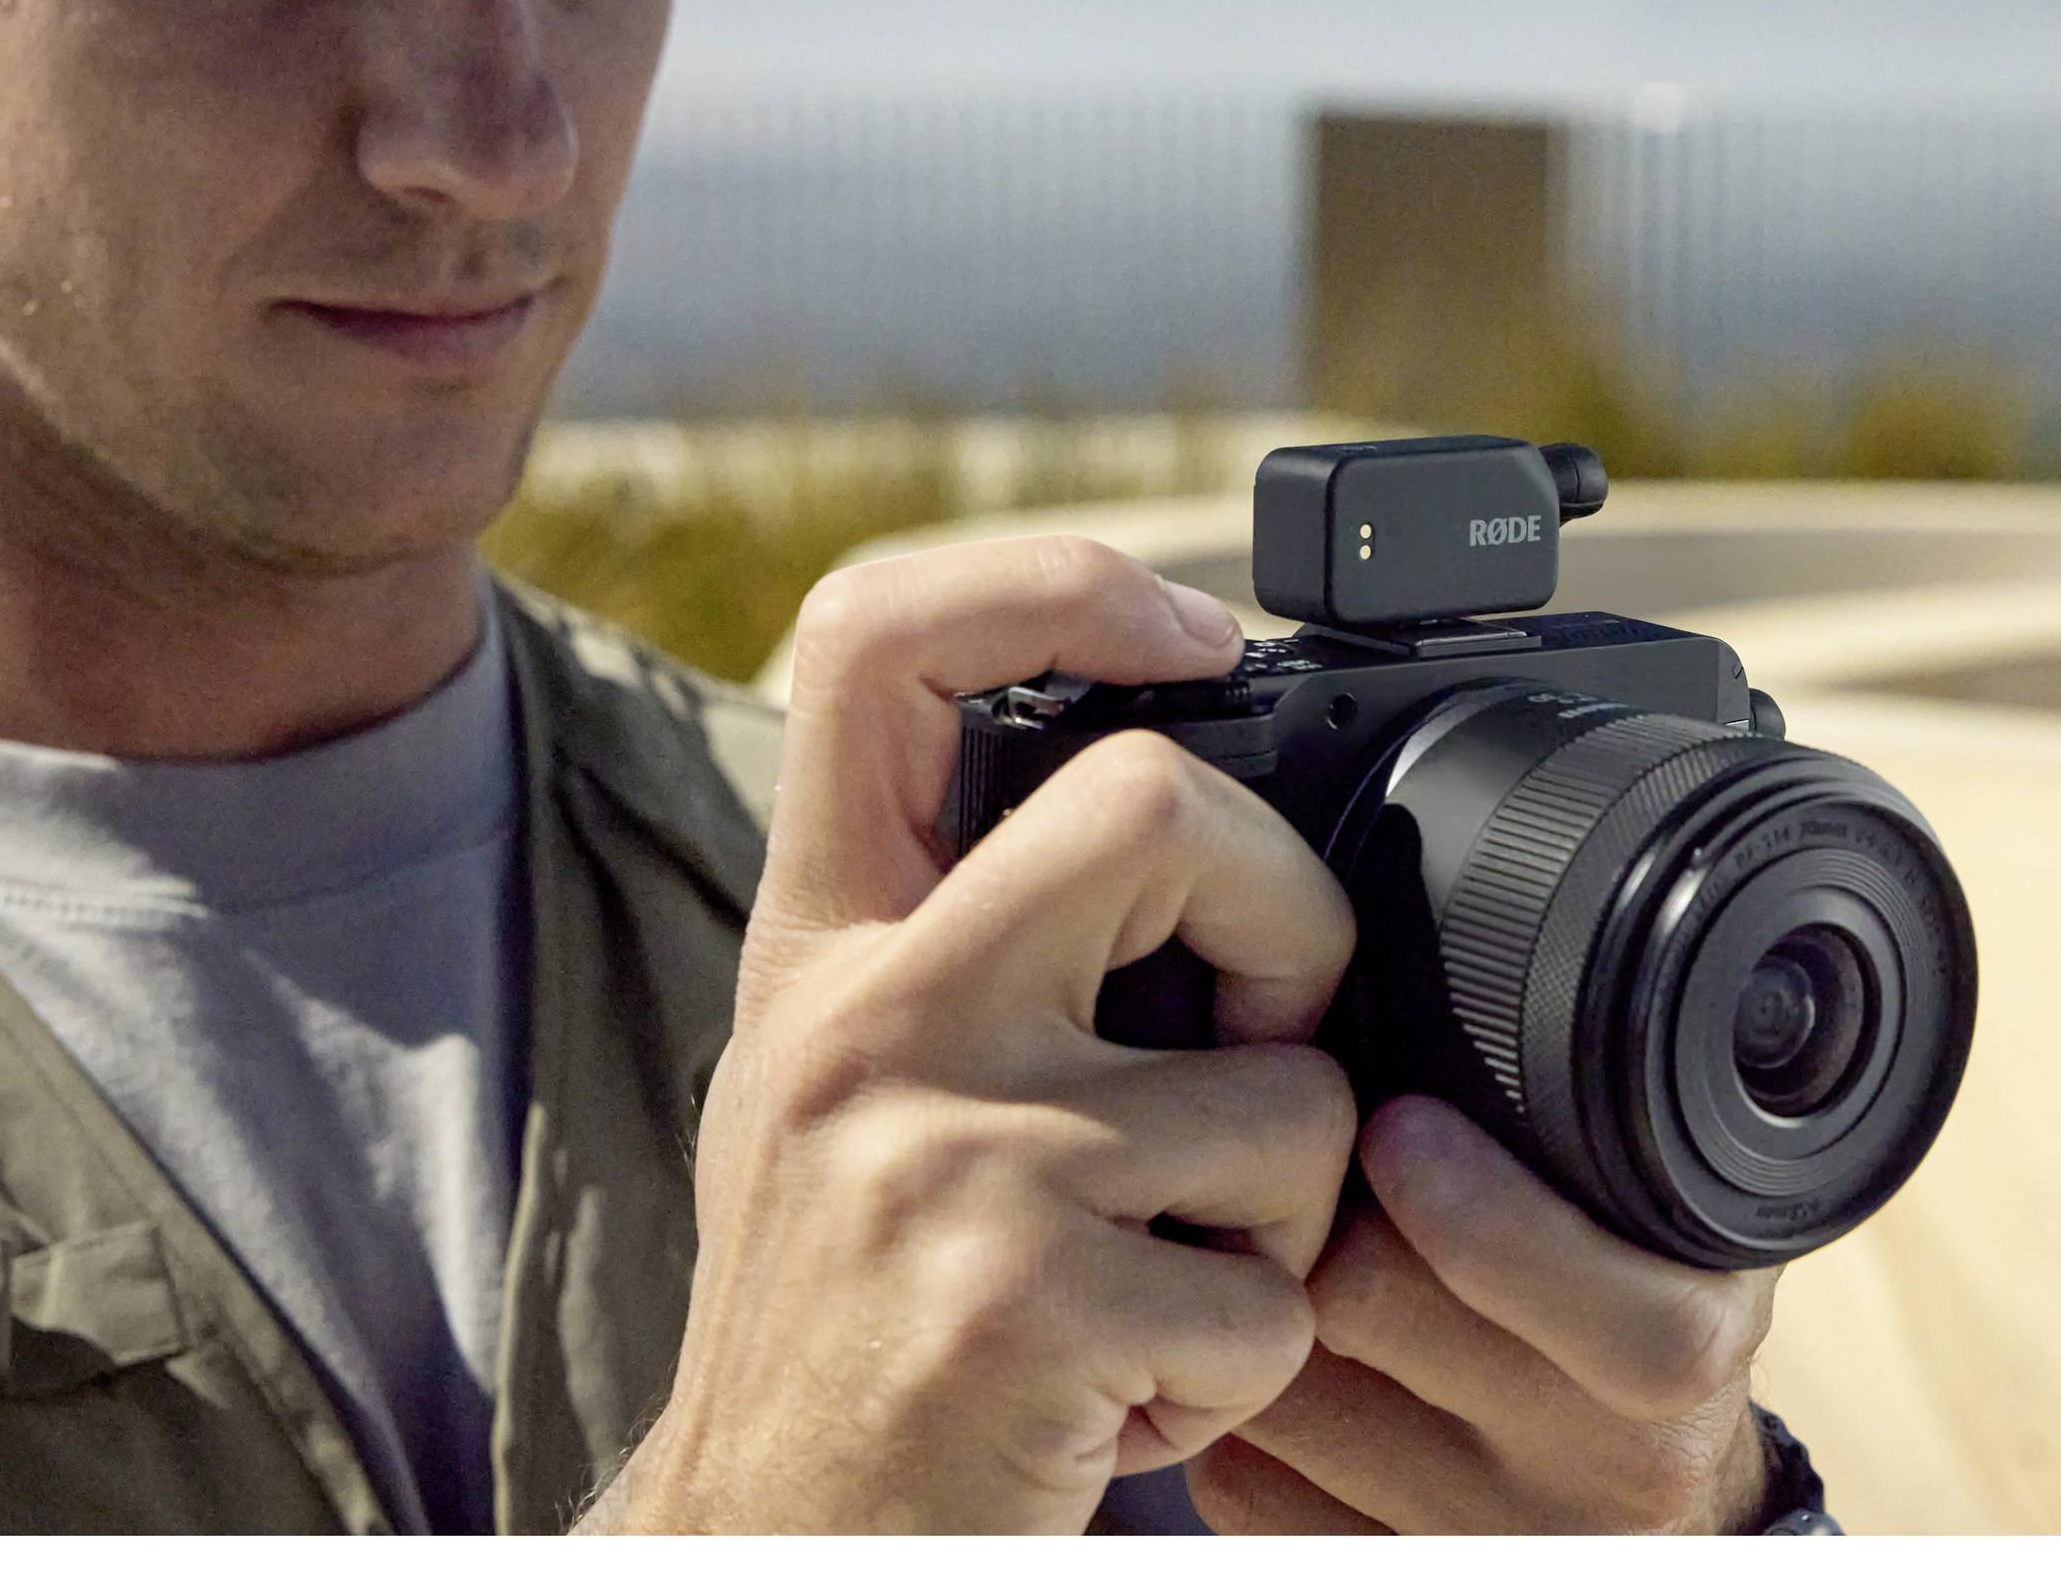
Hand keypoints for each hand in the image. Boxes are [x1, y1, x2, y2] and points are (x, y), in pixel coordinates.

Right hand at [585, 536, 1359, 1533]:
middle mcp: (863, 1018)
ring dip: (1289, 1217)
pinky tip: (1134, 1390)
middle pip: (1161, 801)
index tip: (1191, 628)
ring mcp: (946, 1156)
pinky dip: (1249, 1365)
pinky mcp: (1023, 1308)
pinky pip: (1277, 1296)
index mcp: (823, 943)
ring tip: (1167, 1280)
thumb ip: (965, 936)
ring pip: (1292, 1093)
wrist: (766, 1547)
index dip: (1053, 584)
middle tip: (1269, 1032)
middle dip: (1294, 915)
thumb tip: (1188, 779)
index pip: (876, 643)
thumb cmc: (847, 1313)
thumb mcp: (841, 1084)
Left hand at [1186, 1094, 1778, 1533]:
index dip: (1477, 1212)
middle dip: (1323, 1220)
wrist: (1670, 1511)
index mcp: (1687, 1350)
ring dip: (1259, 1306)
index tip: (1398, 1128)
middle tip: (1300, 1159)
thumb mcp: (1683, 1214)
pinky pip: (1248, 1488)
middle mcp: (1607, 1471)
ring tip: (1272, 1245)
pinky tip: (1268, 1358)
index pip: (1595, 1306)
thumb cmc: (1651, 1311)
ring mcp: (1493, 1543)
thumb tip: (1480, 976)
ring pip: (1292, 1395)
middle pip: (1378, 1314)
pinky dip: (1233, 1413)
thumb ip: (1610, 1125)